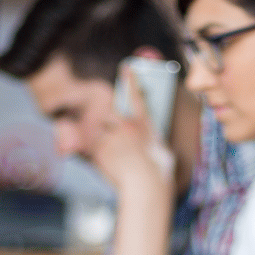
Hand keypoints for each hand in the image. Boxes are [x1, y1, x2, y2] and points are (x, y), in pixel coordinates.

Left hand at [93, 65, 174, 194]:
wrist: (145, 186)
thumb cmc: (158, 173)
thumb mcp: (162, 152)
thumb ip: (152, 142)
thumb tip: (152, 145)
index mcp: (144, 125)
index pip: (136, 97)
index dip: (131, 81)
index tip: (126, 68)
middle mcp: (126, 126)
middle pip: (109, 114)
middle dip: (108, 123)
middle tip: (114, 137)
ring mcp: (111, 137)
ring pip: (99, 132)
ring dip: (102, 141)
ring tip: (113, 158)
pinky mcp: (99, 150)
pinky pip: (92, 149)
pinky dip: (95, 156)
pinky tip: (106, 166)